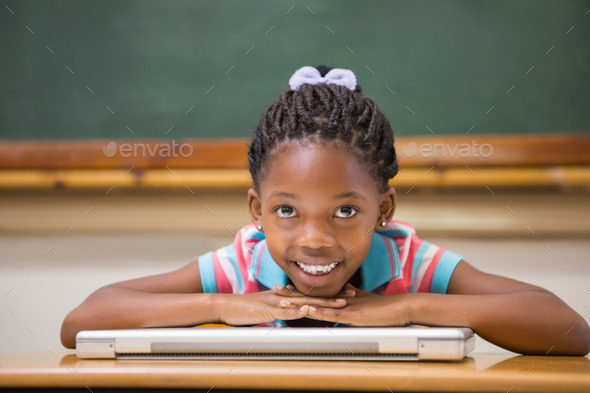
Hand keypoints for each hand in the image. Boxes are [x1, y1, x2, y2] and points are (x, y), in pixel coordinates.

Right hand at [215, 288, 346, 325]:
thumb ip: (280, 310)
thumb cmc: (243, 311)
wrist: (225, 307)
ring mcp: (276, 302)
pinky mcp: (268, 309)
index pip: (309, 295)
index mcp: (284, 297)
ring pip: (304, 301)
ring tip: (341, 303)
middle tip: (352, 295)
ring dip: (323, 302)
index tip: (343, 294)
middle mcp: (283, 296)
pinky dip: (297, 310)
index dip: (326, 295)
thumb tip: (292, 313)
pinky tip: (309, 310)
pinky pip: (285, 310)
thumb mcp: (266, 311)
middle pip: (312, 295)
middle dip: (332, 296)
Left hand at [276, 284, 411, 326]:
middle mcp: (339, 301)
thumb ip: (351, 296)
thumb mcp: (362, 301)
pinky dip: (321, 312)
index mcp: (339, 298)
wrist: (398, 309)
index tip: (284, 288)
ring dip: (300, 303)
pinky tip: (309, 311)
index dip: (299, 291)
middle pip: (312, 297)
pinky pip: (333, 314)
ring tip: (284, 302)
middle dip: (293, 294)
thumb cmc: (382, 307)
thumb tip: (342, 292)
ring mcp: (345, 308)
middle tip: (275, 290)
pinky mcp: (352, 316)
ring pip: (319, 304)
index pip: (315, 294)